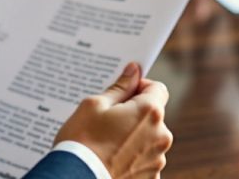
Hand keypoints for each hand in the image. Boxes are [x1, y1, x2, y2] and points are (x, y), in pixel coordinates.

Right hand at [54, 63, 172, 178]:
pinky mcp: (151, 177)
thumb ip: (119, 87)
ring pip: (148, 138)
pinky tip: (112, 160)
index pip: (158, 88)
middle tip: (107, 121)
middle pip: (152, 115)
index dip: (140, 87)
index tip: (123, 94)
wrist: (78, 178)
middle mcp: (161, 135)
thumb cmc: (82, 141)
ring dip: (133, 137)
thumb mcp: (94, 105)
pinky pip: (144, 160)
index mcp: (149, 112)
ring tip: (107, 144)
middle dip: (134, 114)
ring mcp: (157, 159)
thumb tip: (133, 70)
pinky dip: (132, 158)